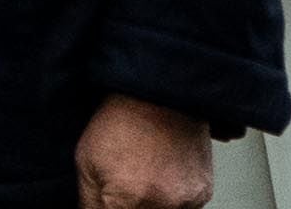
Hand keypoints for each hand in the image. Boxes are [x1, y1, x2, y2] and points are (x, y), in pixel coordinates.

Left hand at [76, 93, 212, 208]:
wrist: (158, 92)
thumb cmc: (120, 121)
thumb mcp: (87, 161)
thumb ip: (89, 203)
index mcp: (126, 202)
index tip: (109, 200)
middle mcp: (161, 206)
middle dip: (130, 206)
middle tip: (126, 186)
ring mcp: (186, 201)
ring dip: (152, 205)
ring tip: (145, 178)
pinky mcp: (202, 193)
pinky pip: (185, 208)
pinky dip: (172, 199)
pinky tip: (162, 174)